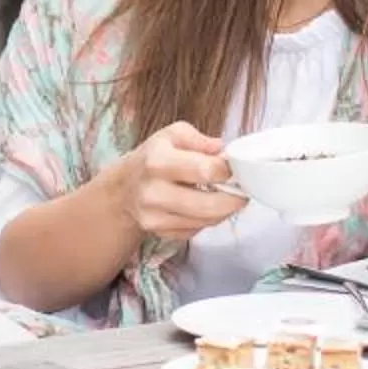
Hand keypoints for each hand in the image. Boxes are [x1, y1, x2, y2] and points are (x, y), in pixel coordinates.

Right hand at [118, 122, 247, 238]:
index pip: (206, 170)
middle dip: (234, 199)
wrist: (124, 188)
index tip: (234, 168)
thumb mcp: (172, 135)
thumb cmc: (153, 158)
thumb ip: (199, 139)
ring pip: (207, 221)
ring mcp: (155, 217)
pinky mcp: (160, 233)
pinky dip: (207, 220)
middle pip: (210, 205)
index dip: (228, 170)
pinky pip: (197, 231)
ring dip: (224, 210)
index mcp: (158, 161)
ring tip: (225, 196)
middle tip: (242, 190)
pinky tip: (204, 206)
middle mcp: (154, 192)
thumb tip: (222, 150)